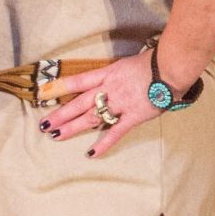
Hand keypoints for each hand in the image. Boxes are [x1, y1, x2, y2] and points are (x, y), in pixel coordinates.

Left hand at [40, 54, 159, 157]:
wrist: (170, 68)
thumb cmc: (154, 62)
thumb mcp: (128, 64)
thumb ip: (118, 75)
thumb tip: (112, 82)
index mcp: (108, 74)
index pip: (79, 81)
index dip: (61, 87)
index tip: (44, 93)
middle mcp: (109, 89)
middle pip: (80, 102)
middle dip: (61, 114)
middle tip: (44, 124)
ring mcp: (120, 103)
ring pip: (91, 117)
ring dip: (73, 127)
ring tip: (56, 135)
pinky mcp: (133, 116)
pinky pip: (115, 132)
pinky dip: (103, 143)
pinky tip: (90, 153)